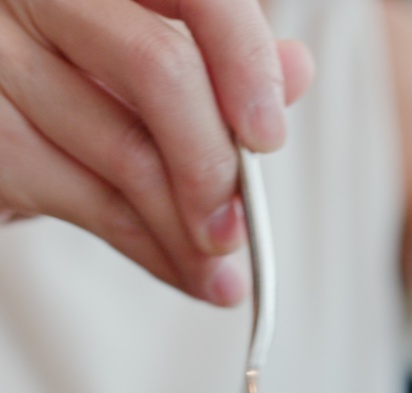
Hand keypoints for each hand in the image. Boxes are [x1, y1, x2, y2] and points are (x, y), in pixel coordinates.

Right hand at [0, 0, 313, 304]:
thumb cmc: (76, 86)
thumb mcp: (149, 67)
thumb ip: (219, 64)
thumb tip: (296, 70)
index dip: (245, 60)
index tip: (268, 136)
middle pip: (158, 69)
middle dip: (213, 164)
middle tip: (242, 227)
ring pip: (126, 151)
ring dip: (188, 231)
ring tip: (221, 273)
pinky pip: (88, 202)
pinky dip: (150, 250)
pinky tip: (181, 270)